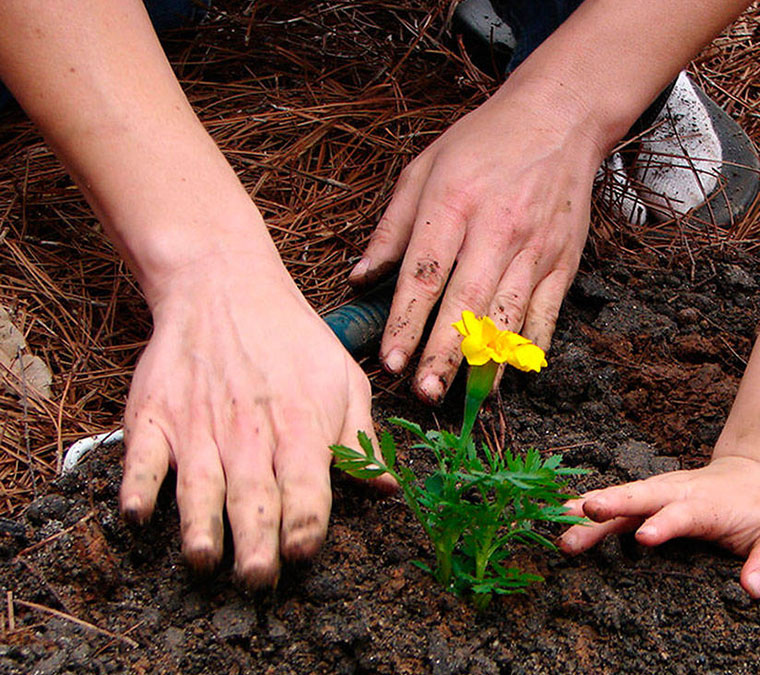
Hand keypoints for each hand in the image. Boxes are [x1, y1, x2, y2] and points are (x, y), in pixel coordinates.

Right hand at [117, 253, 385, 587]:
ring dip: (200, 523)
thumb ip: (360, 437)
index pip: (307, 480)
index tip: (304, 552)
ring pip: (198, 482)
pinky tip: (137, 514)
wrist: (223, 286)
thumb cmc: (292, 340)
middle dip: (256, 538)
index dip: (306, 520)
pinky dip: (137, 484)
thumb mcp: (343, 378)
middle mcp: (249, 428)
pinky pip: (140, 455)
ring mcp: (197, 422)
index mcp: (300, 421)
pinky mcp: (154, 414)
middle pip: (253, 491)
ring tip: (204, 559)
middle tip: (258, 579)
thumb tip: (387, 487)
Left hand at [351, 85, 603, 401]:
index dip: (405, 321)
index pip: (425, 273)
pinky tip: (508, 374)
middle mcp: (498, 229)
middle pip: (468, 303)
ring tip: (464, 397)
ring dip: (486, 361)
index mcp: (454, 203)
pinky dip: (528, 348)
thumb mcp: (425, 168)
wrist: (558, 120)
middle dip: (444, 353)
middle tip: (424, 392)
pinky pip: (545, 315)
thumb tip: (360, 278)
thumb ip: (392, 227)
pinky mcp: (563, 262)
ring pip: (509, 316)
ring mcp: (536, 249)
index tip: (389, 360)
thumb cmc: (484, 143)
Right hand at [558, 456, 759, 597]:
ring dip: (591, 508)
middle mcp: (677, 493)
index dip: (665, 523)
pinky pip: (614, 503)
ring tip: (561, 522)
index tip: (644, 537)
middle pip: (642, 496)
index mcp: (707, 504)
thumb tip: (751, 589)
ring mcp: (658, 493)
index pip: (683, 513)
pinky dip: (587, 508)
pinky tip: (560, 517)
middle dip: (614, 503)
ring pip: (622, 498)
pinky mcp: (645, 499)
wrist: (752, 477)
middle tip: (586, 514)